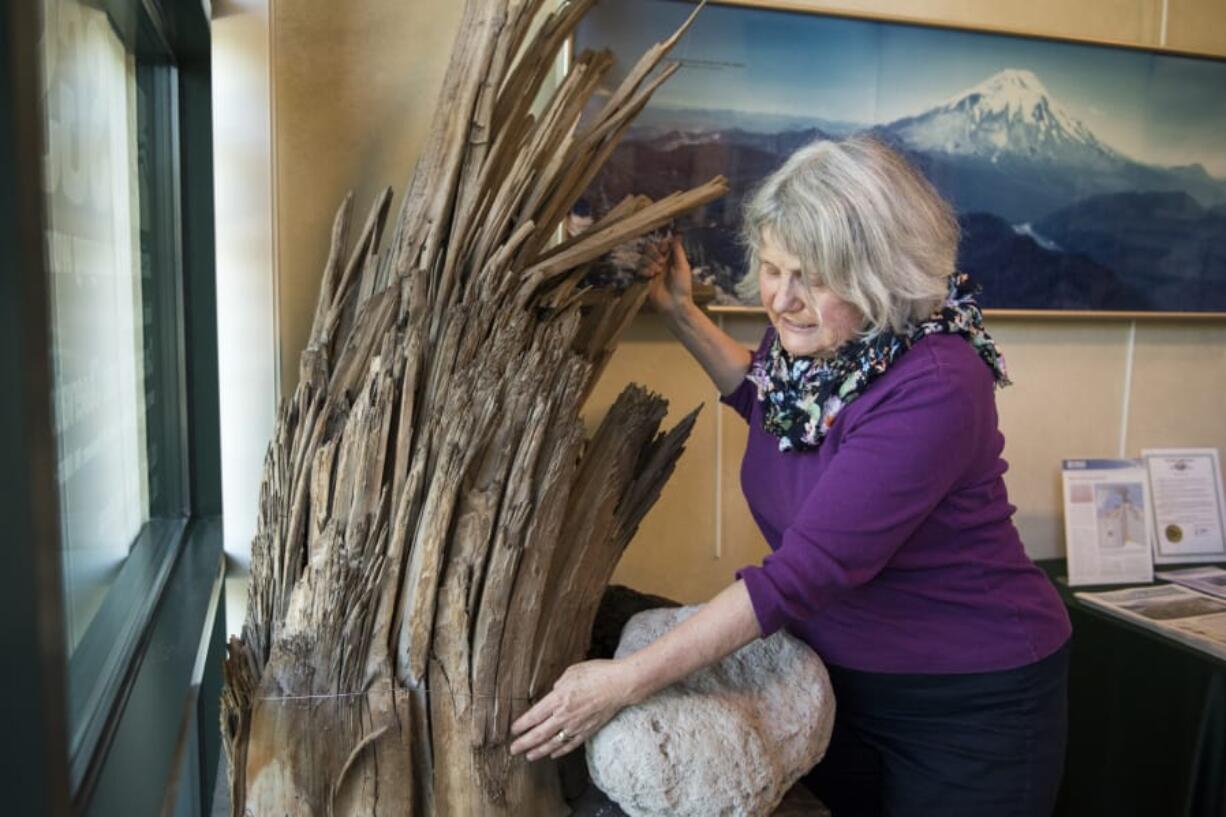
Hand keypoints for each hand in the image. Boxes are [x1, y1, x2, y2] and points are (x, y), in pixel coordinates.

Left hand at [508, 659, 637, 761]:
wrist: (621, 684)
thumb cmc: (597, 673)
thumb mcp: (572, 672)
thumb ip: (558, 685)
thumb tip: (552, 695)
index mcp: (559, 699)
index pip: (534, 716)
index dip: (522, 725)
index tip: (513, 730)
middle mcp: (565, 715)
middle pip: (540, 734)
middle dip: (524, 743)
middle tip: (513, 749)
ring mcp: (577, 725)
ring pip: (553, 743)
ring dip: (539, 751)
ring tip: (528, 756)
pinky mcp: (588, 730)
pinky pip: (571, 745)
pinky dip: (560, 751)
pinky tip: (552, 754)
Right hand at [639, 234, 694, 319]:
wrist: (675, 305)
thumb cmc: (682, 287)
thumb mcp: (683, 267)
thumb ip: (678, 251)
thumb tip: (677, 235)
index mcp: (670, 259)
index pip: (662, 244)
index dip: (661, 245)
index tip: (665, 249)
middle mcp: (660, 263)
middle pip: (650, 249)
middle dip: (654, 254)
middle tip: (661, 263)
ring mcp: (651, 271)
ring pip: (643, 258)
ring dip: (649, 263)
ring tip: (656, 272)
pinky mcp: (645, 279)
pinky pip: (639, 269)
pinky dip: (644, 271)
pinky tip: (650, 276)